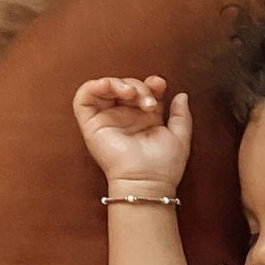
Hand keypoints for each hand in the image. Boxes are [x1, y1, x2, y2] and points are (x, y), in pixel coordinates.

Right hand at [72, 76, 190, 189]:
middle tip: (149, 103)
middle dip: (139, 86)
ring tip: (132, 94)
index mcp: (143, 119)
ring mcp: (107, 120)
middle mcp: (124, 118)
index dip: (150, 84)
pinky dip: (94, 86)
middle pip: (126, 86)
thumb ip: (181, 115)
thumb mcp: (179, 137)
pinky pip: (83, 98)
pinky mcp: (91, 125)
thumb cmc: (163, 167)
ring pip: (106, 87)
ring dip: (120, 83)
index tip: (160, 85)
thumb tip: (181, 94)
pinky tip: (111, 87)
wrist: (148, 181)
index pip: (143, 91)